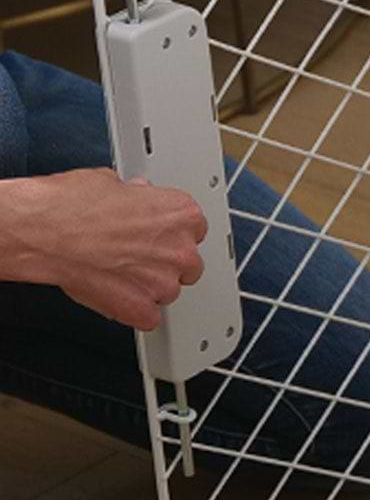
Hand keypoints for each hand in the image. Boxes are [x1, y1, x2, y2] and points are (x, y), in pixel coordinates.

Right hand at [0, 170, 207, 330]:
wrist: (45, 233)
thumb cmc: (72, 207)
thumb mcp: (112, 183)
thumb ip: (135, 195)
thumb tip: (135, 197)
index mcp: (181, 214)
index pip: (194, 230)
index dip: (171, 235)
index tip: (157, 236)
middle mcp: (180, 249)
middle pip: (188, 264)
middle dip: (165, 262)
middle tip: (135, 256)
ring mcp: (163, 282)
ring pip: (168, 291)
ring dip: (149, 286)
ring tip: (117, 273)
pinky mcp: (142, 309)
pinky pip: (149, 317)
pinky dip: (134, 311)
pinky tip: (115, 294)